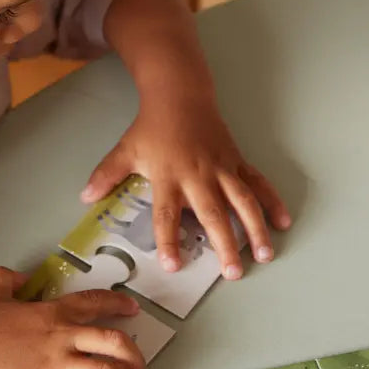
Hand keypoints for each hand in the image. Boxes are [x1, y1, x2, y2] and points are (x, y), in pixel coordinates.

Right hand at [0, 267, 145, 368]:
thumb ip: (10, 278)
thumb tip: (21, 276)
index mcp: (53, 312)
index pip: (96, 303)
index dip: (119, 305)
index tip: (133, 310)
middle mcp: (63, 338)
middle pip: (115, 342)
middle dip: (136, 355)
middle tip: (140, 365)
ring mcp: (58, 366)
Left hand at [81, 100, 291, 279]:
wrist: (180, 95)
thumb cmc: (152, 126)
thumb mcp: (125, 150)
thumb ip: (106, 175)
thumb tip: (84, 196)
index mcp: (168, 177)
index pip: (166, 215)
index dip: (169, 240)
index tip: (173, 265)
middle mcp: (198, 176)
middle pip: (212, 214)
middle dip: (224, 244)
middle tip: (233, 273)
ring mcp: (221, 169)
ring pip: (243, 202)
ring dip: (255, 229)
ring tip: (265, 255)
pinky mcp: (237, 161)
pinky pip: (258, 183)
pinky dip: (273, 201)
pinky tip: (283, 221)